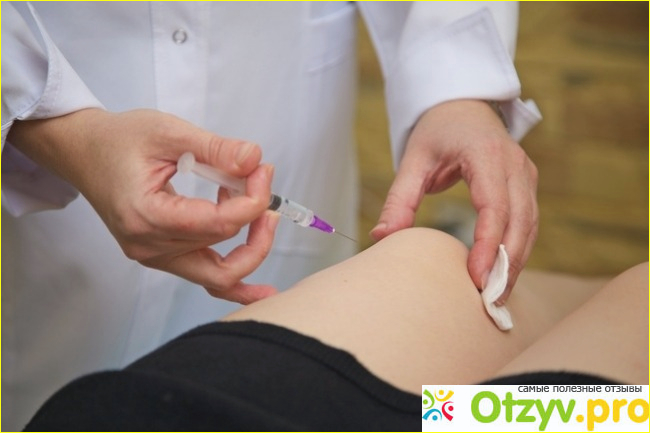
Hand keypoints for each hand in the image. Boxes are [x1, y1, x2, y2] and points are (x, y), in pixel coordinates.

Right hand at [8, 108, 278, 303]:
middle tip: (263, 180)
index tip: (263, 170)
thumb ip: (214, 148)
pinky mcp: (162, 257)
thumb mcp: (168, 131)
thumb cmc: (119, 139)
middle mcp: (149, 246)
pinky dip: (236, 283)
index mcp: (146, 215)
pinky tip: (263, 292)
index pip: (218, 223)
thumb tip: (255, 160)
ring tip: (262, 210)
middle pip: (222, 245)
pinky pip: (205, 278)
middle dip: (255, 215)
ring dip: (250, 243)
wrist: (84, 153)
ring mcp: (154, 257)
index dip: (252, 200)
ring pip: (219, 272)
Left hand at [370, 100, 537, 302]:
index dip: (489, 245)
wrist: (464, 106)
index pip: (495, 206)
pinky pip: (528, 222)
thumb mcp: (413, 160)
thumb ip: (399, 199)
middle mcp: (515, 164)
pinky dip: (518, 249)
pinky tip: (503, 274)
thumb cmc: (437, 131)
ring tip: (497, 296)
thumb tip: (381, 238)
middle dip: (507, 263)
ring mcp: (526, 174)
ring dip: (516, 262)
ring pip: (529, 225)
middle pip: (520, 221)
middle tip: (489, 299)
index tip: (477, 277)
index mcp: (486, 155)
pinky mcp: (527, 184)